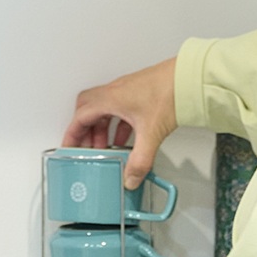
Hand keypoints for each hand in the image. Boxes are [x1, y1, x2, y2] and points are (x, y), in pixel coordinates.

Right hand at [64, 57, 176, 189]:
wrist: (189, 78)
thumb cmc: (169, 92)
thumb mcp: (151, 133)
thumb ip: (140, 160)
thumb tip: (130, 178)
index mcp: (110, 98)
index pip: (81, 117)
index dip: (72, 134)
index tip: (68, 147)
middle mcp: (115, 92)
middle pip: (88, 109)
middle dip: (84, 130)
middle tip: (85, 148)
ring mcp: (127, 91)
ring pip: (104, 110)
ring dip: (101, 129)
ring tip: (105, 148)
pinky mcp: (138, 94)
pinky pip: (119, 110)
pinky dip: (117, 125)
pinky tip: (126, 139)